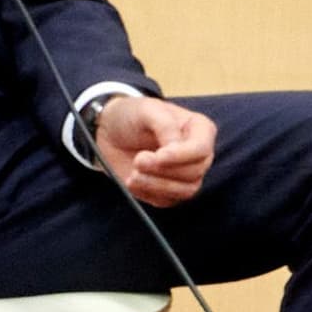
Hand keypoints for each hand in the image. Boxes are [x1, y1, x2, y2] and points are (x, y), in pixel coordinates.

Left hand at [94, 95, 216, 206]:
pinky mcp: (169, 192)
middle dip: (163, 170)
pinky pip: (167, 201)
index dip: (180, 156)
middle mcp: (197, 154)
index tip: (157, 156)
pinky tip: (132, 180)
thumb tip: (175, 150)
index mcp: (199, 129)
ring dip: (156, 185)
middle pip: (194, 173)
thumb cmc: (132, 115)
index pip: (201, 149)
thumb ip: (165, 126)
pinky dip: (147, 193)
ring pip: (185, 191)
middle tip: (138, 160)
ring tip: (132, 174)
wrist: (110, 132)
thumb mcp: (148, 110)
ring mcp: (185, 175)